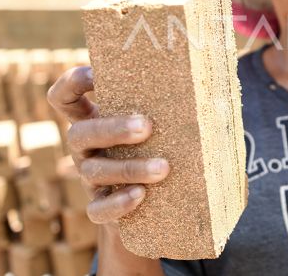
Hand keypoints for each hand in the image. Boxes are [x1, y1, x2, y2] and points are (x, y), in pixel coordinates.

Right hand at [47, 66, 169, 225]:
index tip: (98, 76)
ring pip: (95, 171)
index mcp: (96, 117)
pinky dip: (118, 204)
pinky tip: (141, 196)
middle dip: (112, 128)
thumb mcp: (166, 124)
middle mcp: (87, 146)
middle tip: (147, 126)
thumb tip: (222, 95)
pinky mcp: (101, 208)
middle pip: (79, 133)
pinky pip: (98, 210)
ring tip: (164, 168)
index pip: (65, 95)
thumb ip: (178, 108)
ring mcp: (91, 178)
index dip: (73, 82)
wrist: (158, 203)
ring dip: (130, 168)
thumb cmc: (167, 146)